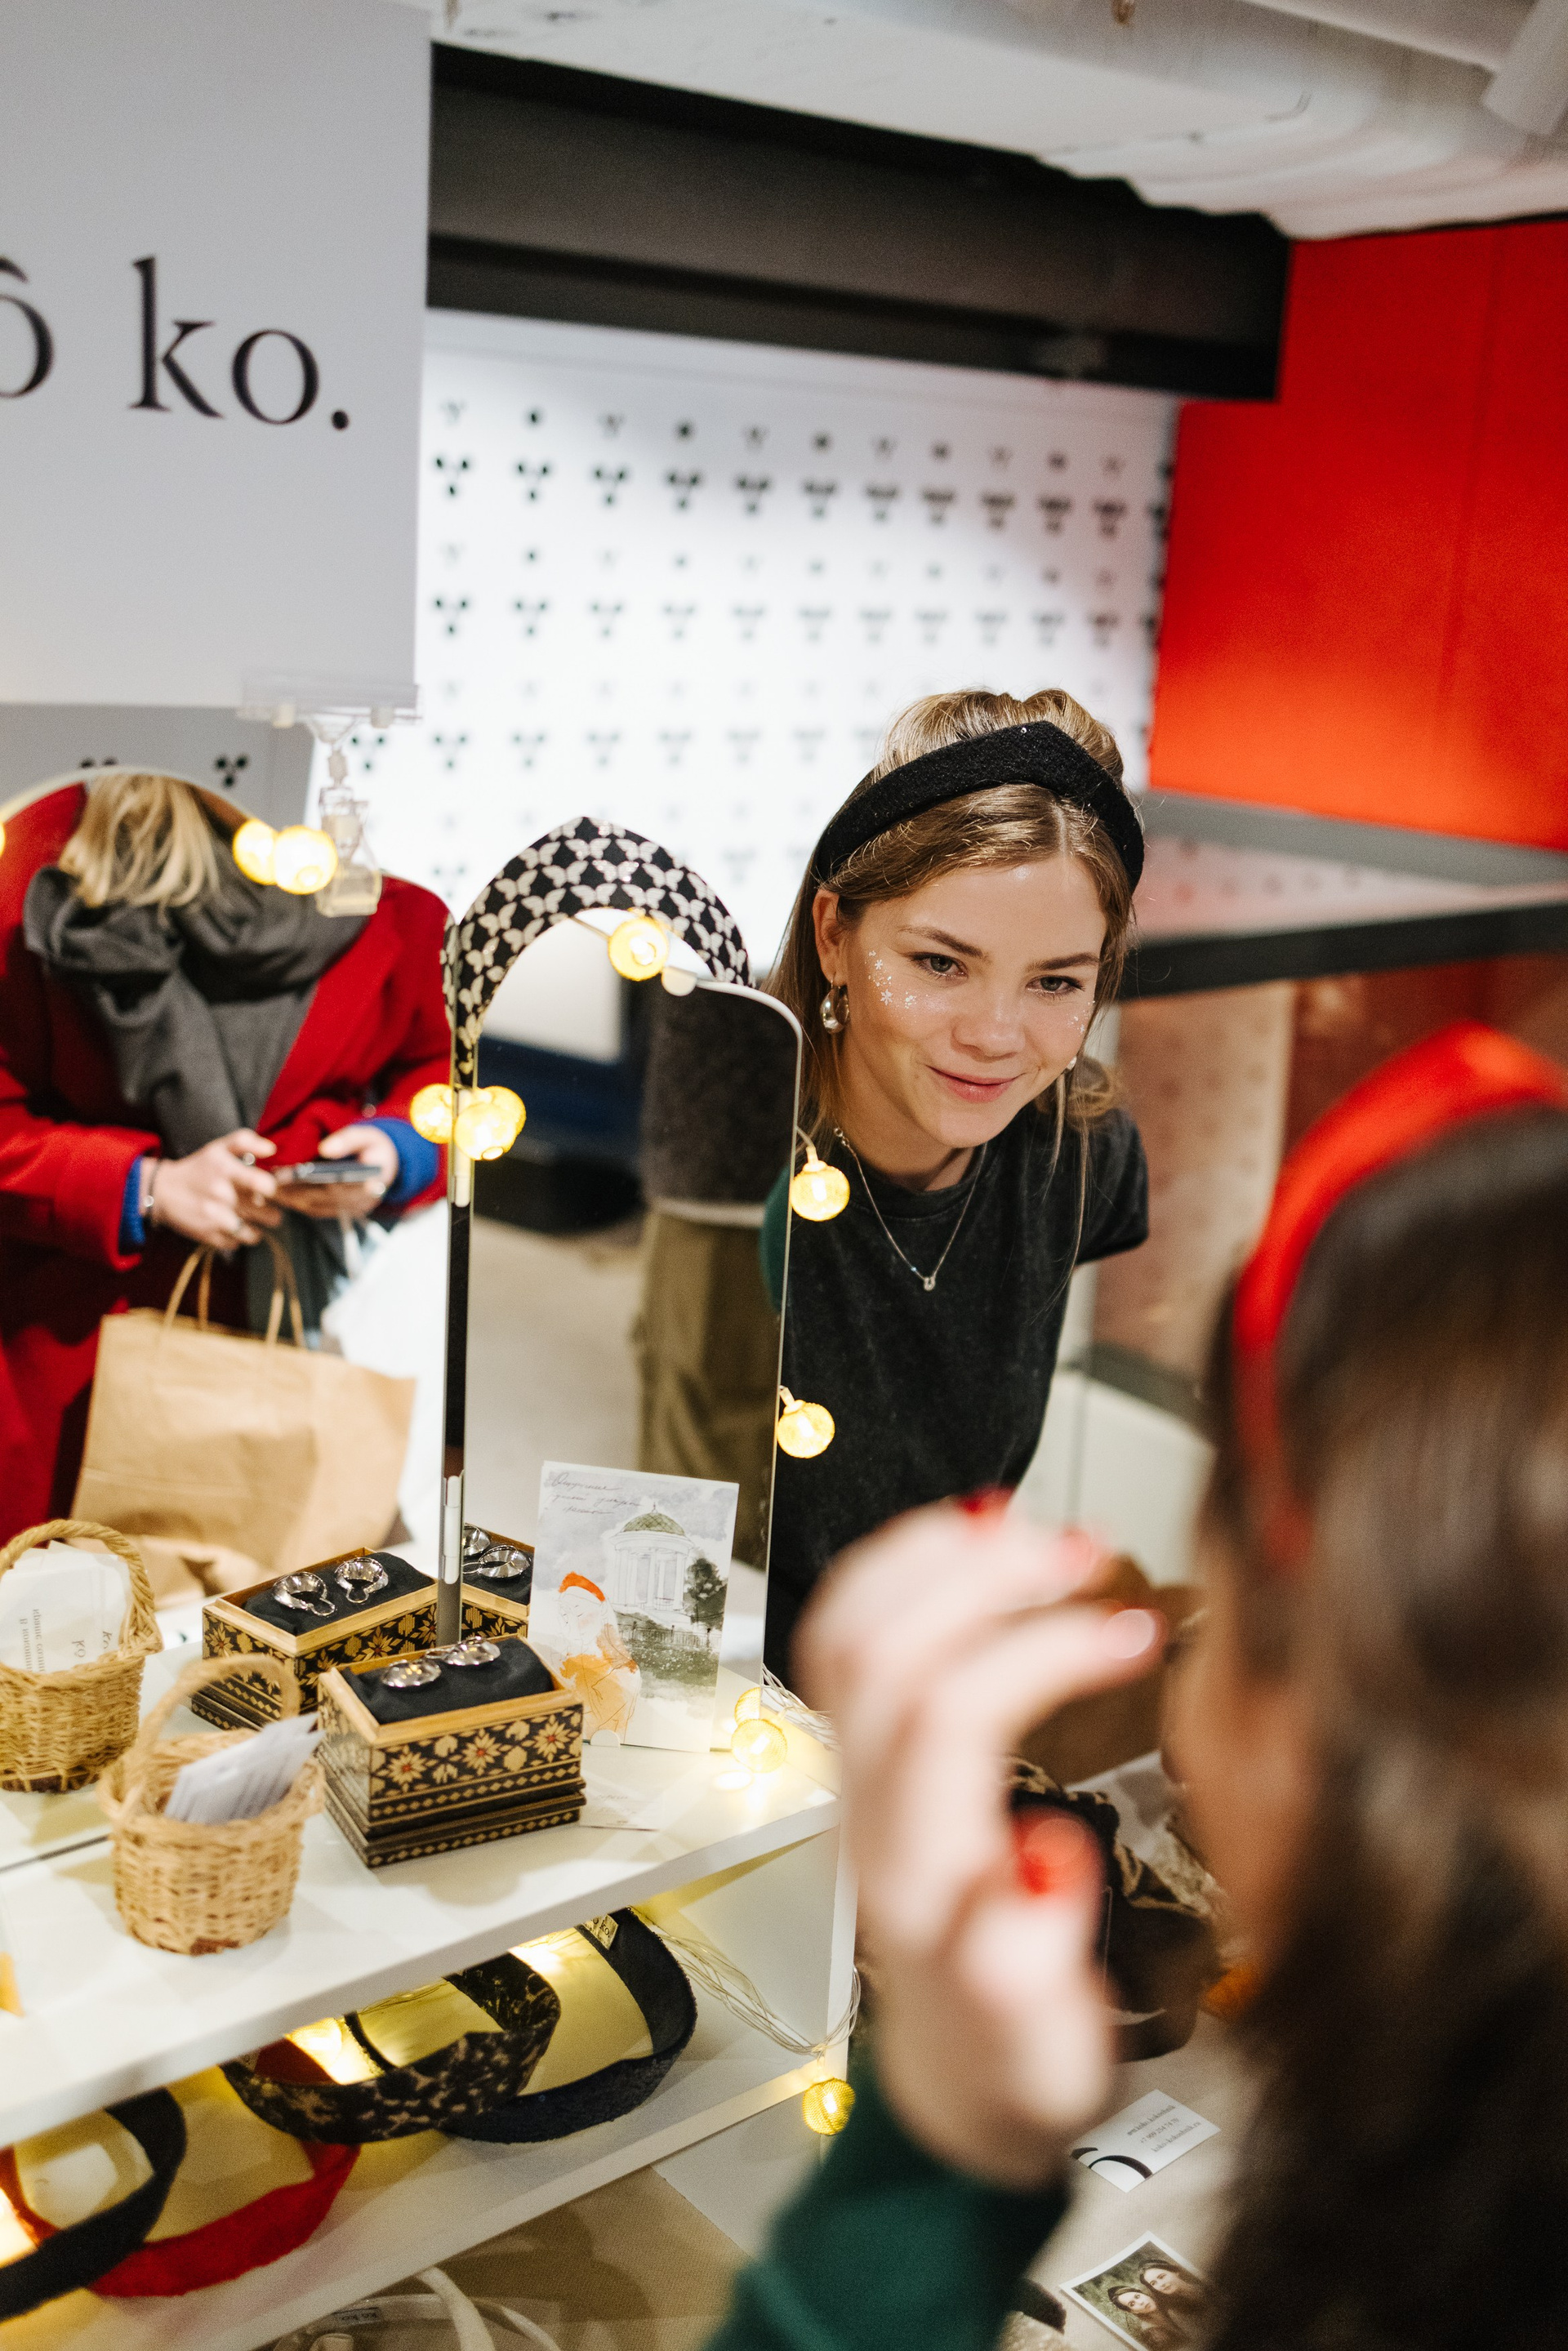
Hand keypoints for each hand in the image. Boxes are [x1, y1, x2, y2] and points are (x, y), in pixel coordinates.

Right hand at [149, 1130, 279, 1250]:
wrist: (163, 1191)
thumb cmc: (198, 1168)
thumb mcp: (218, 1148)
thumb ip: (246, 1141)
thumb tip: (272, 1149)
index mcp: (226, 1171)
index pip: (265, 1184)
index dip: (275, 1190)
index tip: (271, 1190)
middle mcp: (222, 1196)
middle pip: (268, 1214)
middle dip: (272, 1212)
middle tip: (266, 1207)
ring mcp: (215, 1219)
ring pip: (256, 1234)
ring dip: (259, 1228)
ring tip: (254, 1219)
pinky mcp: (209, 1236)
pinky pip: (238, 1243)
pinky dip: (239, 1237)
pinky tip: (234, 1226)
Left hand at [273, 1122, 396, 1219]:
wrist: (385, 1165)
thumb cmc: (375, 1148)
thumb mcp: (368, 1136)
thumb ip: (348, 1140)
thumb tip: (325, 1149)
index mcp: (373, 1182)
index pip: (341, 1185)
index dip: (316, 1181)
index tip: (294, 1173)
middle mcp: (361, 1202)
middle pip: (323, 1198)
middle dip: (297, 1189)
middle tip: (274, 1179)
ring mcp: (349, 1210)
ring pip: (316, 1207)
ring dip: (293, 1198)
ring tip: (273, 1185)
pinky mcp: (340, 1213)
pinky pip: (315, 1211)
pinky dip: (297, 1202)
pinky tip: (282, 1192)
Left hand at [797, 1504, 1164, 2188]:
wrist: (961, 2087)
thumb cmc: (1013, 2063)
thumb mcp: (1045, 2049)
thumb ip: (1033, 1961)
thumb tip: (1048, 1855)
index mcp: (920, 1871)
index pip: (950, 1713)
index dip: (1039, 1649)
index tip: (1133, 1629)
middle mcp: (868, 1813)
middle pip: (884, 1648)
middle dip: (983, 1576)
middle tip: (1086, 1550)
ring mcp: (855, 1779)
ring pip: (849, 1630)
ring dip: (935, 1558)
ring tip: (1030, 1528)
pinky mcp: (863, 1758)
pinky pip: (846, 1637)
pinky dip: (902, 1570)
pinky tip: (968, 1547)